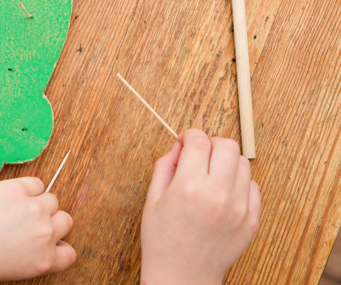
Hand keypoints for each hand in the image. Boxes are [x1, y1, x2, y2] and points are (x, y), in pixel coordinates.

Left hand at [0, 178, 75, 283]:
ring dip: (39, 201)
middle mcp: (44, 235)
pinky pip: (36, 183)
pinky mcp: (18, 189)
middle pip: (65, 220)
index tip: (47, 241)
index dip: (58, 244)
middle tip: (28, 221)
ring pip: (52, 199)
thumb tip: (36, 244)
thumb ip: (30, 258)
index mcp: (43, 262)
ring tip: (16, 207)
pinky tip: (10, 195)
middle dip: (50, 220)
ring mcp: (34, 210)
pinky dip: (27, 187)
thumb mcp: (8, 271)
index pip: (69, 253)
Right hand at [140, 129, 260, 284]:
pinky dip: (239, 184)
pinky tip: (223, 194)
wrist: (182, 277)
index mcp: (188, 187)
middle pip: (227, 145)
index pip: (199, 141)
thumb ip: (164, 166)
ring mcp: (239, 208)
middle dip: (211, 144)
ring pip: (243, 163)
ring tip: (212, 177)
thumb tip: (180, 145)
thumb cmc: (162, 240)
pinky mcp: (251, 220)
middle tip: (200, 157)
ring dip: (227, 163)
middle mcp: (217, 194)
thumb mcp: (152, 199)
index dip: (190, 135)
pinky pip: (253, 186)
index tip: (186, 140)